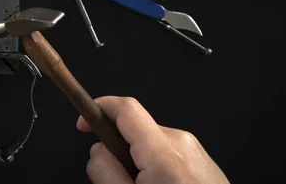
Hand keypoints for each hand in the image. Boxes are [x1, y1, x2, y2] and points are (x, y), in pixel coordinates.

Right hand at [77, 97, 228, 183]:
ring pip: (149, 143)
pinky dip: (153, 167)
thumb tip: (97, 152)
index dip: (98, 108)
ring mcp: (195, 152)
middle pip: (134, 129)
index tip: (83, 124)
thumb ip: (105, 173)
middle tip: (116, 181)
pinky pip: (165, 153)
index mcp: (164, 154)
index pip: (126, 108)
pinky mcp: (201, 161)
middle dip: (117, 150)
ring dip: (136, 162)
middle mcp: (182, 145)